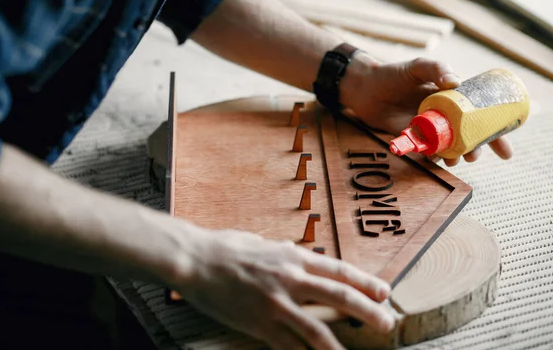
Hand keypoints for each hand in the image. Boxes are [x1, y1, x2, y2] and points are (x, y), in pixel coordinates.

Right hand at [173, 228, 394, 349]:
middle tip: (387, 323)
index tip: (385, 293)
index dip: (366, 282)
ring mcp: (275, 303)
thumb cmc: (226, 248)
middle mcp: (290, 278)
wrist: (195, 260)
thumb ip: (285, 254)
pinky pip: (288, 346)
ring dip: (340, 346)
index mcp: (293, 256)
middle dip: (368, 311)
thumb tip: (298, 256)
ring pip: (317, 329)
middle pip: (339, 296)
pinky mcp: (259, 324)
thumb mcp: (263, 243)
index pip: (339, 270)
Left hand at [339, 54, 512, 165]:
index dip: (495, 132)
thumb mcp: (417, 67)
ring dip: (456, 156)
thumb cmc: (392, 74)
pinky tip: (435, 159)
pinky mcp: (412, 138)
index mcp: (452, 98)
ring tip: (455, 159)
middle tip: (474, 156)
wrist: (363, 88)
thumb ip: (436, 69)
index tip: (505, 150)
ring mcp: (429, 128)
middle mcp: (444, 114)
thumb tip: (456, 82)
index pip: (480, 115)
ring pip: (450, 146)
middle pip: (468, 136)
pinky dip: (434, 158)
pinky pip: (427, 152)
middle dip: (476, 149)